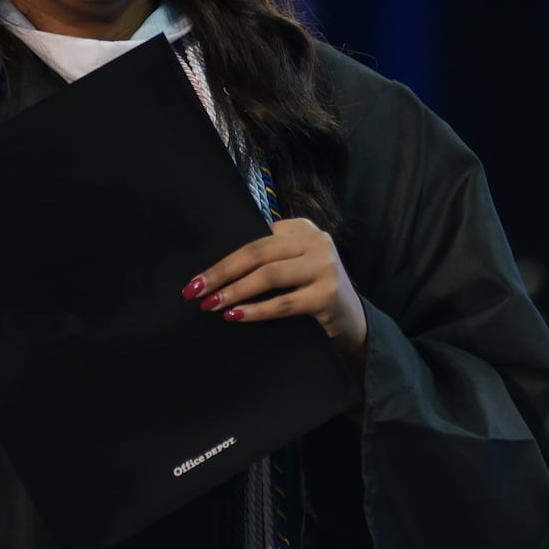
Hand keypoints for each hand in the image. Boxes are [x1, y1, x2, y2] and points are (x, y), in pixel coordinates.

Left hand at [181, 217, 367, 354]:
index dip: (223, 259)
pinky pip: (283, 302)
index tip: (197, 279)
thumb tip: (215, 272)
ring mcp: (323, 266)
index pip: (254, 240)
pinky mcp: (326, 295)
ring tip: (211, 305)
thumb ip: (268, 259)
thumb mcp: (293, 265)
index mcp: (301, 228)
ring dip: (235, 291)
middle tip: (195, 290)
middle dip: (222, 272)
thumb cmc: (311, 290)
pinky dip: (255, 310)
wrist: (353, 320)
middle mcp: (315, 241)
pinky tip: (235, 316)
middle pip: (257, 253)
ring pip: (268, 275)